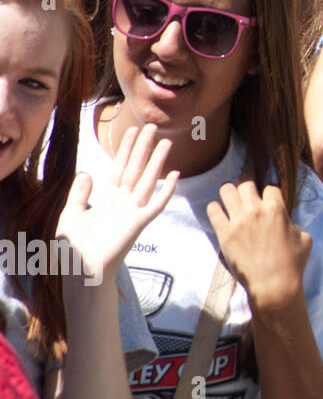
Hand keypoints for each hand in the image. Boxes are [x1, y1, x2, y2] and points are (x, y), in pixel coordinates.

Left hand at [56, 123, 177, 286]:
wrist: (82, 270)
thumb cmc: (75, 248)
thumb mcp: (70, 215)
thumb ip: (79, 193)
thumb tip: (87, 172)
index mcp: (107, 198)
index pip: (119, 167)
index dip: (125, 149)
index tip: (132, 131)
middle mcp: (123, 201)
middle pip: (136, 168)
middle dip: (143, 147)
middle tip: (153, 127)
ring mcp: (133, 211)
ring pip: (148, 180)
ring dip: (157, 161)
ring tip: (166, 142)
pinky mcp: (139, 223)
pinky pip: (157, 204)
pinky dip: (167, 191)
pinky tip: (176, 175)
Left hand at [208, 178, 311, 310]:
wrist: (273, 285)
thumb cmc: (293, 263)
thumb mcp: (304, 237)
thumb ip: (292, 222)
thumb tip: (285, 221)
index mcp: (276, 209)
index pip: (270, 186)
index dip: (270, 191)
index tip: (268, 198)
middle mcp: (255, 210)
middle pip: (245, 181)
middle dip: (246, 184)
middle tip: (246, 192)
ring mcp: (237, 221)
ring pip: (226, 189)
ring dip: (230, 192)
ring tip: (232, 200)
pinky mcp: (224, 233)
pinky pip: (213, 209)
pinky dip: (216, 209)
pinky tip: (221, 214)